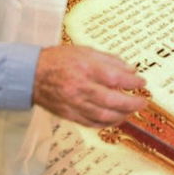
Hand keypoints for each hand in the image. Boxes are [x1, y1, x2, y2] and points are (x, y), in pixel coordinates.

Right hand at [32, 45, 146, 127]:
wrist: (31, 75)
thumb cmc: (58, 60)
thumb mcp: (85, 51)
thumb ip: (109, 60)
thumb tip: (130, 69)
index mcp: (86, 68)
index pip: (116, 78)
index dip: (132, 83)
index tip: (142, 82)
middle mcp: (80, 87)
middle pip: (113, 100)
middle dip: (132, 103)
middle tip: (143, 102)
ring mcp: (74, 104)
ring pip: (104, 116)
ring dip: (122, 115)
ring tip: (132, 111)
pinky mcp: (69, 115)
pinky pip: (92, 123)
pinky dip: (107, 123)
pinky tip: (116, 119)